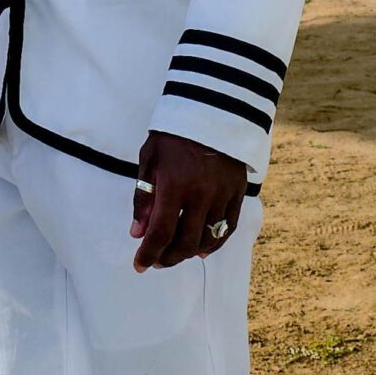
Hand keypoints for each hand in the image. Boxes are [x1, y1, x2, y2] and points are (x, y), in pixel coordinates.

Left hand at [130, 133, 248, 271]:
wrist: (212, 109)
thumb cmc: (174, 134)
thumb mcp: (150, 158)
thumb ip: (144, 197)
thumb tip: (137, 233)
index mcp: (175, 186)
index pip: (160, 233)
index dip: (148, 254)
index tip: (139, 265)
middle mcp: (201, 195)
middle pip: (186, 243)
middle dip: (168, 258)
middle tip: (157, 260)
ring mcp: (222, 195)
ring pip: (208, 239)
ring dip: (190, 252)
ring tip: (176, 253)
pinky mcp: (237, 192)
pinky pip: (228, 227)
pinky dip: (215, 243)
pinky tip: (203, 249)